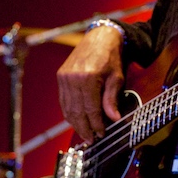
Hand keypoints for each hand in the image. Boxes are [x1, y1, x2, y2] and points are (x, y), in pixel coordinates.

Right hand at [56, 26, 124, 142]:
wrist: (99, 38)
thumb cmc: (111, 57)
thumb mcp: (117, 78)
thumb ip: (112, 99)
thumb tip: (114, 119)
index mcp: (88, 78)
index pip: (91, 109)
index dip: (96, 124)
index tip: (102, 134)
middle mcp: (73, 78)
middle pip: (77, 111)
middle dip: (84, 128)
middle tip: (92, 140)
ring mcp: (64, 77)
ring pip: (67, 108)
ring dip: (75, 123)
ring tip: (85, 134)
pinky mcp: (60, 76)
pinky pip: (63, 100)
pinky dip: (69, 112)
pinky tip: (76, 120)